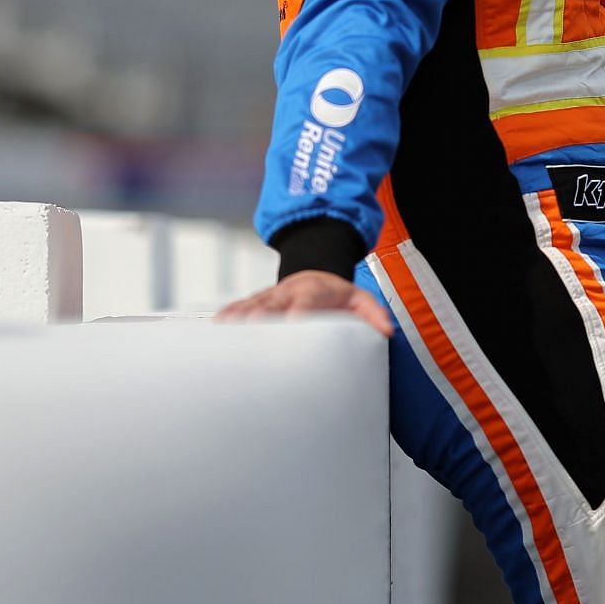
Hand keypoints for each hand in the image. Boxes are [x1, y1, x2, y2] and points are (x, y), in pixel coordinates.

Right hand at [212, 269, 394, 336]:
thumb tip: (387, 330)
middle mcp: (290, 291)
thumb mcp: (360, 300)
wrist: (317, 273)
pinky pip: (242, 307)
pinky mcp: (259, 302)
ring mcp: (273, 295)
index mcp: (316, 291)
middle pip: (274, 301)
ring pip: (254, 304)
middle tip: (250, 327)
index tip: (294, 319)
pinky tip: (217, 326)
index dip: (301, 308)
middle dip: (262, 313)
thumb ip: (373, 314)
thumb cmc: (337, 295)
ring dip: (240, 315)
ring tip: (225, 328)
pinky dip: (229, 315)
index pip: (308, 299)